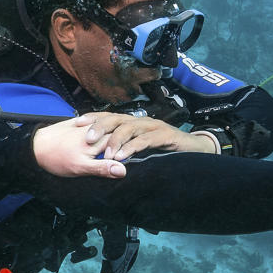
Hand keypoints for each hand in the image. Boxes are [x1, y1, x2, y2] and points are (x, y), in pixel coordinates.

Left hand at [32, 117, 127, 177]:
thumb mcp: (81, 168)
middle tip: (128, 146)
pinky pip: (93, 121)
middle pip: (114, 130)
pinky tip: (100, 132)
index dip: (129, 147)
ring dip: (112, 130)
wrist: (34, 147)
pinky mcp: (76, 123)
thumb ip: (102, 168)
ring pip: (105, 123)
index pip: (121, 139)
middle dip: (122, 137)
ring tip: (116, 140)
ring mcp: (84, 124)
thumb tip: (122, 170)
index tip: (132, 157)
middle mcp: (93, 128)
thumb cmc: (55, 158)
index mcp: (97, 139)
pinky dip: (99, 126)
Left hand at [73, 112, 216, 159]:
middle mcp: (141, 121)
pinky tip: (122, 157)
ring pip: (130, 128)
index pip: (110, 116)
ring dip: (115, 140)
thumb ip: (124, 148)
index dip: (93, 118)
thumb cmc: (165, 149)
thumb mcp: (141, 148)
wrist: (195, 149)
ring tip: (105, 154)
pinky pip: (145, 140)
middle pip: (117, 118)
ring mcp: (154, 127)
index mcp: (133, 123)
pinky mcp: (165, 135)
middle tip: (86, 138)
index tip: (76, 122)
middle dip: (100, 126)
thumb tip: (102, 154)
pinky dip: (132, 148)